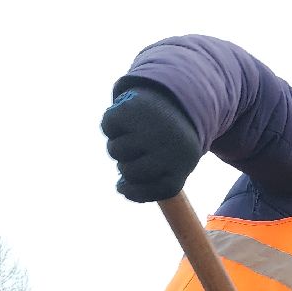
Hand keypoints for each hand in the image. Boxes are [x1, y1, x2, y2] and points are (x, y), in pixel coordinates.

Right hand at [101, 86, 200, 202]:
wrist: (174, 98)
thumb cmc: (169, 140)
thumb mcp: (171, 163)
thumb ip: (150, 182)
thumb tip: (121, 188)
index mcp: (184, 162)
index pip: (159, 191)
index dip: (140, 192)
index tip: (130, 184)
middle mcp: (168, 146)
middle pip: (130, 172)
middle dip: (126, 165)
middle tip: (138, 151)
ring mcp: (149, 127)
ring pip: (115, 151)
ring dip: (117, 145)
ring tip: (134, 134)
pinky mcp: (131, 108)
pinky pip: (107, 128)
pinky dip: (112, 125)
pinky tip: (128, 120)